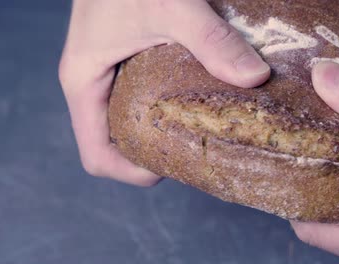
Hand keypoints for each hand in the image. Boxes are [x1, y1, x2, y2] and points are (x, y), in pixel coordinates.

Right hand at [59, 0, 269, 185]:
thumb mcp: (171, 5)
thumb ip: (210, 41)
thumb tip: (255, 78)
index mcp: (84, 81)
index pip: (97, 155)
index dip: (131, 172)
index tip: (171, 169)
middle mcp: (92, 80)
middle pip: (115, 141)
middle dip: (152, 153)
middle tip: (196, 149)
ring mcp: (108, 67)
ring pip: (128, 118)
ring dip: (160, 128)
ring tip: (201, 126)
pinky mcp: (125, 51)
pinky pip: (139, 92)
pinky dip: (164, 100)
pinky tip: (198, 92)